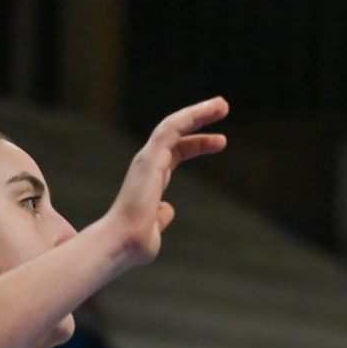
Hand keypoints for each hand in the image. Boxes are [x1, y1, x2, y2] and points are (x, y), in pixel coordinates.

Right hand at [101, 98, 228, 264]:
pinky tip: (208, 111)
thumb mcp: (155, 228)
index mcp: (151, 179)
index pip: (176, 153)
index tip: (221, 141)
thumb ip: (161, 217)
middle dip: (199, 120)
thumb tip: (168, 210)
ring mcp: (147, 159)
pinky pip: (170, 130)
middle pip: (176, 134)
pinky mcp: (149, 158)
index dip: (198, 144)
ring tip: (222, 104)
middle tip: (223, 108)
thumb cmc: (136, 243)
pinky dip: (190, 117)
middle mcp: (148, 164)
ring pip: (173, 125)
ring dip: (198, 112)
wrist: (123, 243)